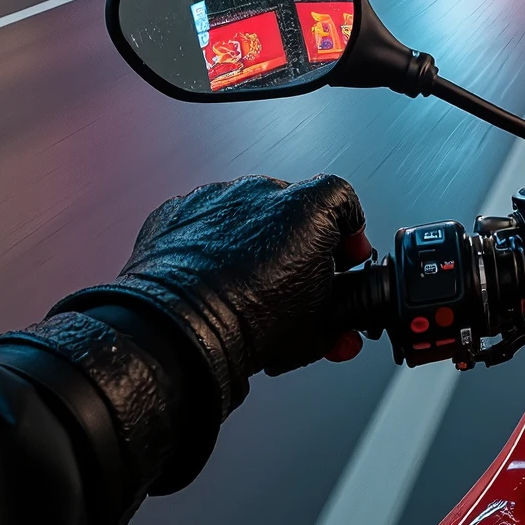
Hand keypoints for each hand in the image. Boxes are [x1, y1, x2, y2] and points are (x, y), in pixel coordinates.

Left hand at [61, 175, 370, 417]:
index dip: (347, 233)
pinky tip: (212, 278)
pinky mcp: (177, 212)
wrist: (177, 333)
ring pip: (247, 214)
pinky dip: (211, 245)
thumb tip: (341, 329)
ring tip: (248, 284)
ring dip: (254, 242)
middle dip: (299, 242)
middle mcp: (263, 191)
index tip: (343, 256)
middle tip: (296, 278)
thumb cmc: (247, 323)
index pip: (344, 202)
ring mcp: (216, 197)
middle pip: (295, 208)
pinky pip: (204, 222)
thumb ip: (339, 317)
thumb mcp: (318, 327)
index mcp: (308, 207)